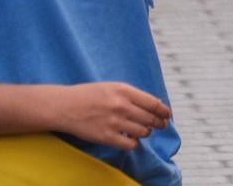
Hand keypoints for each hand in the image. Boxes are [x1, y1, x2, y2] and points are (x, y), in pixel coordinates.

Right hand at [48, 81, 171, 149]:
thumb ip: (131, 95)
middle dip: (158, 123)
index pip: (153, 103)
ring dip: (145, 133)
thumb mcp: (111, 87)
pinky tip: (130, 139)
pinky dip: (134, 143)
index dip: (164, 111)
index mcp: (123, 90)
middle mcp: (121, 105)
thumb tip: (153, 105)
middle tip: (161, 125)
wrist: (65, 106)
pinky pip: (130, 144)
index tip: (167, 115)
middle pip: (150, 119)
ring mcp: (114, 122)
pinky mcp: (107, 136)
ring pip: (143, 132)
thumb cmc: (88, 95)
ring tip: (141, 131)